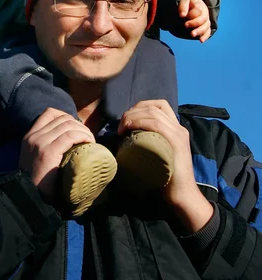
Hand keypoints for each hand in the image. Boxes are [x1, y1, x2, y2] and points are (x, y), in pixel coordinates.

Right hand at [19, 108, 94, 203]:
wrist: (30, 200)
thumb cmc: (38, 184)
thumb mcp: (37, 159)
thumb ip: (47, 146)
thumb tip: (69, 139)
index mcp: (29, 137)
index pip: (49, 113)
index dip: (67, 116)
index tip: (77, 127)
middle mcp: (33, 137)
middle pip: (62, 118)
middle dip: (79, 125)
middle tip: (88, 137)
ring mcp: (40, 143)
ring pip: (68, 125)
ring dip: (83, 131)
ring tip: (90, 141)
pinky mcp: (48, 152)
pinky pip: (70, 136)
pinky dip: (83, 136)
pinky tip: (89, 143)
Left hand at [118, 100, 213, 232]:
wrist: (182, 196)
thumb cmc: (166, 179)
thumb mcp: (157, 155)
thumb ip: (149, 144)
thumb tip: (126, 139)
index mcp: (176, 129)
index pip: (159, 105)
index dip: (140, 106)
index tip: (127, 118)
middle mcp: (179, 128)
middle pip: (154, 106)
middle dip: (133, 111)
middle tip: (121, 125)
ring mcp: (178, 134)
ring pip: (153, 112)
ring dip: (133, 116)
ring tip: (122, 128)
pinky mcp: (176, 142)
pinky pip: (156, 123)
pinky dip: (140, 122)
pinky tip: (129, 128)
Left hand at [178, 0, 210, 41]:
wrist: (192, 7)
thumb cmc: (187, 5)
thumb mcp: (184, 2)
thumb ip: (183, 7)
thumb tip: (182, 15)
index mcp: (200, 5)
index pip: (198, 11)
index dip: (191, 15)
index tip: (182, 16)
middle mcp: (205, 13)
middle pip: (203, 19)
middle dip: (195, 23)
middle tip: (185, 25)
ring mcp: (206, 20)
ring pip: (206, 26)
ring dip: (200, 31)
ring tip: (192, 34)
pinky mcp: (206, 27)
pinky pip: (208, 32)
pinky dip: (205, 36)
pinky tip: (201, 40)